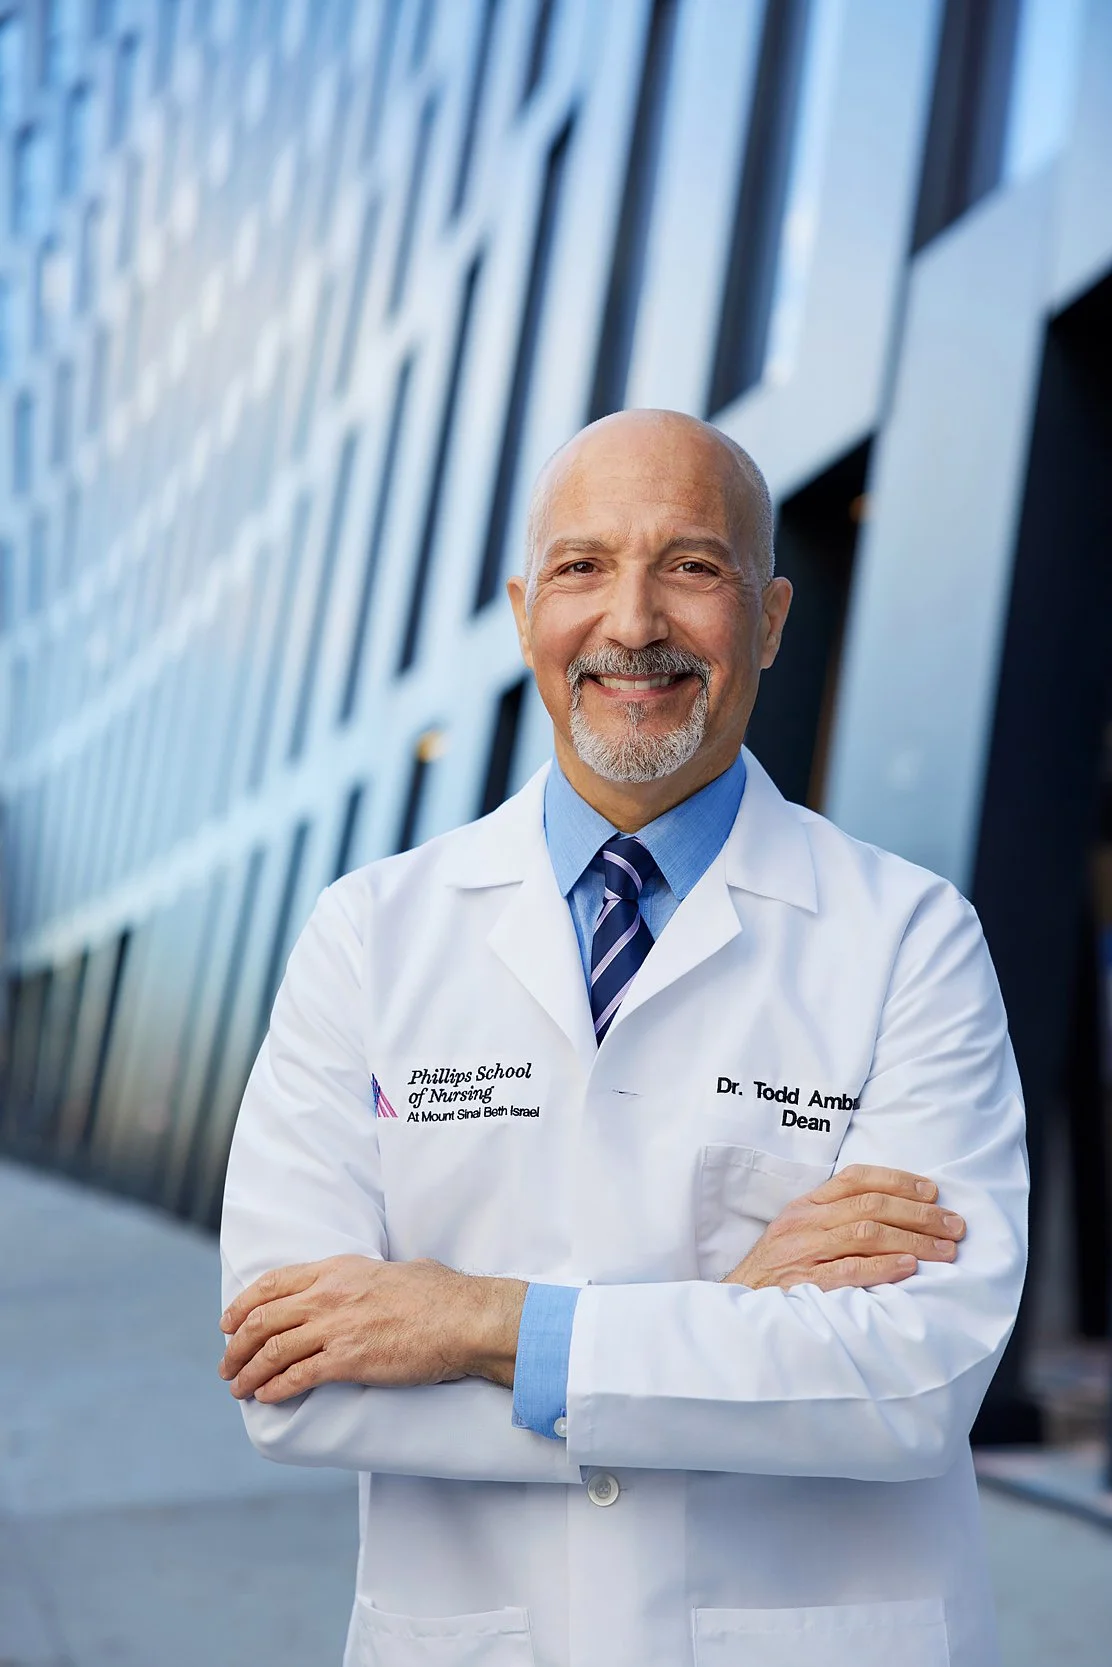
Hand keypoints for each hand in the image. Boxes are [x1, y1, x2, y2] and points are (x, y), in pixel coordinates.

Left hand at [219, 1255, 526, 1403]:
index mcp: (338, 1269)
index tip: (228, 1323)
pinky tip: (266, 1398)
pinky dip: (275, 1389)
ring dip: (248, 1373)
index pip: (273, 1284)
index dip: (242, 1305)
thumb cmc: (442, 1294)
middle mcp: (328, 1295)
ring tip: (238, 1388)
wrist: (464, 1319)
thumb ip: (375, 1275)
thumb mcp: (399, 1268)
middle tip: (226, 1365)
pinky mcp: (347, 1360)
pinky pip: (297, 1376)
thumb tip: (380, 1279)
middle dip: (236, 1346)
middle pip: (263, 1320)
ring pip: (272, 1351)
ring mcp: (336, 1327)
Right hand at [721, 1164, 964, 1292]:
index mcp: (806, 1204)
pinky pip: (848, 1270)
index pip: (856, 1178)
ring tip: (945, 1250)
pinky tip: (908, 1267)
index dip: (899, 1180)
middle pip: (871, 1205)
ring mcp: (803, 1252)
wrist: (737, 1304)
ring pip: (866, 1233)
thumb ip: (835, 1217)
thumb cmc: (776, 1270)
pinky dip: (881, 1267)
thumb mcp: (798, 1231)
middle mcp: (805, 1222)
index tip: (933, 1192)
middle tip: (954, 1226)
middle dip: (919, 1214)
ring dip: (913, 1239)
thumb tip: (895, 1212)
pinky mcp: (803, 1284)